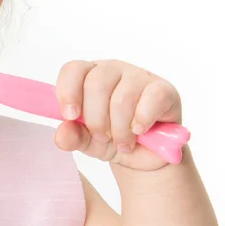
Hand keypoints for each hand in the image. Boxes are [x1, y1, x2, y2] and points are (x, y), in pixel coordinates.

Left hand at [54, 60, 182, 170]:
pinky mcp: (163, 89)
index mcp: (89, 76)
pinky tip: (140, 131)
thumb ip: (73, 137)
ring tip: (123, 143)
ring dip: (120, 128)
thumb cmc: (114, 139)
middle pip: (97, 83)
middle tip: (102, 137)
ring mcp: (139, 76)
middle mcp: (113, 70)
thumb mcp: (89, 143)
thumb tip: (61, 133)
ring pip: (122, 96)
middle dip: (96, 119)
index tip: (71, 116)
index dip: (68, 91)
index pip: (73, 70)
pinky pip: (151, 98)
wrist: (146, 156)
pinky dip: (142, 119)